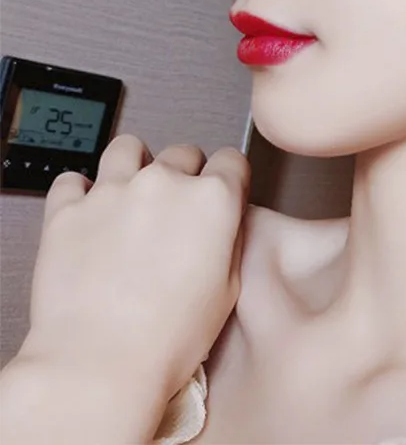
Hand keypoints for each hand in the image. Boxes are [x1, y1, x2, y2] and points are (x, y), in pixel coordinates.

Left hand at [18, 134, 250, 399]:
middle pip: (183, 152)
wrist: (100, 364)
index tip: (222, 189)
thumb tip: (224, 222)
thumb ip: (229, 240)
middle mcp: (164, 183)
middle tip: (176, 208)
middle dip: (185, 174)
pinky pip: (72, 180)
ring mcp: (112, 191)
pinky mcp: (68, 209)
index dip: (228, 177)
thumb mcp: (228, 289)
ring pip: (128, 148)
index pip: (230, 160)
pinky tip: (89, 213)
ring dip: (135, 165)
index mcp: (212, 200)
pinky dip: (81, 192)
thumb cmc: (167, 337)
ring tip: (132, 192)